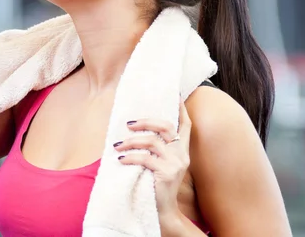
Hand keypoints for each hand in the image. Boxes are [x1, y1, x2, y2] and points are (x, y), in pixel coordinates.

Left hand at [114, 98, 190, 221]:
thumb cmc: (158, 185)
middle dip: (146, 122)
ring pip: (152, 142)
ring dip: (131, 141)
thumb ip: (157, 149)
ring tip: (117, 145)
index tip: (176, 94)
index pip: (186, 125)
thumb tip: (135, 130)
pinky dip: (130, 157)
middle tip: (129, 124)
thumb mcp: (161, 165)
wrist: (164, 211)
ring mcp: (175, 164)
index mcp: (182, 151)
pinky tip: (121, 159)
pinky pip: (145, 158)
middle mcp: (181, 155)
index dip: (181, 109)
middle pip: (166, 127)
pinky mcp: (166, 173)